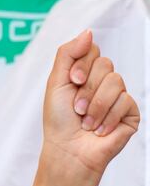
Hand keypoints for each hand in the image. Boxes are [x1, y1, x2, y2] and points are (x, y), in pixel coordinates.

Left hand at [29, 30, 139, 185]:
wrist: (67, 153)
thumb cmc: (58, 123)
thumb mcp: (56, 83)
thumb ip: (67, 54)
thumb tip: (88, 32)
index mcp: (86, 75)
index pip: (93, 51)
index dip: (82, 66)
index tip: (72, 81)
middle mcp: (104, 84)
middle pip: (105, 65)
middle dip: (86, 89)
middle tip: (76, 109)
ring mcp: (119, 98)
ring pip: (116, 82)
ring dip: (95, 105)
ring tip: (86, 122)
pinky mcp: (130, 114)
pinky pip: (125, 102)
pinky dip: (107, 118)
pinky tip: (98, 130)